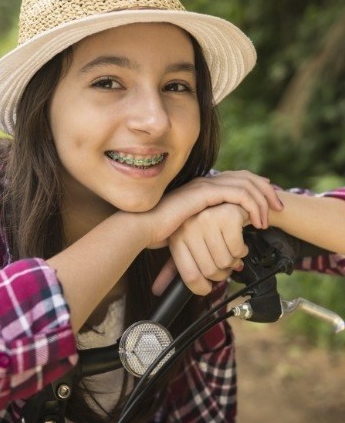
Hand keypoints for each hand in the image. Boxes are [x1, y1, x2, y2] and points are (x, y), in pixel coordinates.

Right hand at [144, 170, 282, 248]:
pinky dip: (252, 205)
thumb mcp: (188, 230)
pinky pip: (239, 193)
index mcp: (202, 189)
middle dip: (266, 191)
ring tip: (268, 219)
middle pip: (246, 177)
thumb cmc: (159, 232)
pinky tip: (256, 221)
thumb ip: (203, 231)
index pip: (236, 180)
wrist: (143, 228)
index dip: (255, 189)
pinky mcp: (206, 192)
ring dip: (262, 200)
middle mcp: (205, 182)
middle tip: (278, 208)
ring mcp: (206, 185)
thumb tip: (218, 246)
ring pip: (246, 184)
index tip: (267, 205)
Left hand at [152, 203, 249, 295]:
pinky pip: (239, 250)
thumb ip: (172, 268)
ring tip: (229, 248)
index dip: (202, 288)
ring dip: (233, 260)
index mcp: (177, 237)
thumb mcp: (187, 244)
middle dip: (222, 273)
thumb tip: (158, 290)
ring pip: (226, 262)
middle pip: (210, 272)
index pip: (190, 276)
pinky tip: (237, 239)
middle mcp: (189, 227)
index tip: (207, 287)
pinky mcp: (228, 216)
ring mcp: (208, 220)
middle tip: (224, 263)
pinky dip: (242, 250)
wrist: (229, 201)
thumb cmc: (208, 226)